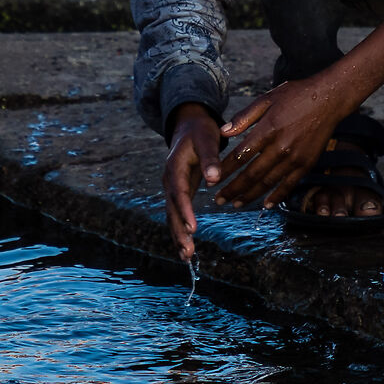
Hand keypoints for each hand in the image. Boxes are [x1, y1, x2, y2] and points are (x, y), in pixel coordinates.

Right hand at [162, 105, 222, 261]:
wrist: (189, 125)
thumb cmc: (200, 131)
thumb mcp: (206, 139)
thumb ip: (210, 158)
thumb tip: (214, 179)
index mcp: (174, 167)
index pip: (179, 192)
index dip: (185, 210)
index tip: (193, 227)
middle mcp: (169, 180)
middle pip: (172, 209)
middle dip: (179, 231)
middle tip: (188, 252)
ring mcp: (172, 187)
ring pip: (172, 215)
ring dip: (178, 236)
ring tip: (187, 257)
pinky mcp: (178, 192)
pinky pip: (177, 213)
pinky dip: (180, 230)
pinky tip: (186, 247)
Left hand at [215, 77, 350, 210]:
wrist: (329, 99)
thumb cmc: (296, 95)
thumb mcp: (267, 99)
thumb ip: (244, 117)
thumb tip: (223, 132)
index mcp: (268, 129)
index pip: (240, 155)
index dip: (224, 170)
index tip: (212, 180)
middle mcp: (280, 147)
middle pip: (251, 174)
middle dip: (233, 189)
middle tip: (219, 200)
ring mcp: (295, 157)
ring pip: (268, 182)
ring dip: (250, 195)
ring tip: (236, 204)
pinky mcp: (307, 163)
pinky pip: (289, 185)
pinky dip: (277, 196)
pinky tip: (266, 204)